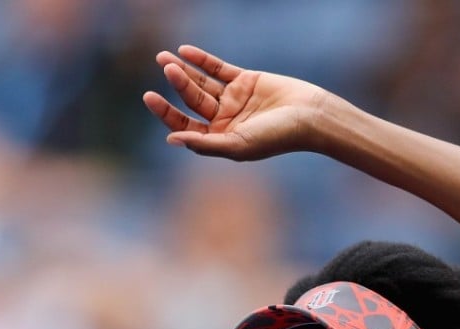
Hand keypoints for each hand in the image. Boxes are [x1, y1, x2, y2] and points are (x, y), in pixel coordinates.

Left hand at [142, 45, 327, 160]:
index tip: (150, 97)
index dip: (166, 113)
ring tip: (165, 58)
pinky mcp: (246, 80)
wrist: (310, 116)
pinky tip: (185, 51)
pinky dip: (202, 60)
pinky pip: (218, 68)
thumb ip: (204, 144)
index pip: (185, 126)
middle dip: (177, 84)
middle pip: (192, 100)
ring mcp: (234, 98)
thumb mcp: (237, 145)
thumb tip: (171, 140)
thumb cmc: (276, 137)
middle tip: (165, 68)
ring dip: (185, 70)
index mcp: (220, 138)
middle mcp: (224, 119)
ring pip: (202, 82)